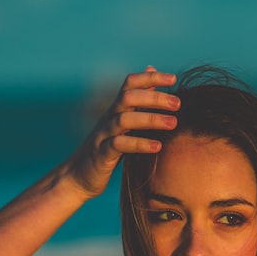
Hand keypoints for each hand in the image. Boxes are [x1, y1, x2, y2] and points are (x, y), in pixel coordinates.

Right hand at [63, 66, 179, 198]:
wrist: (78, 178)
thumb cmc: (106, 151)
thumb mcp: (122, 126)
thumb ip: (137, 105)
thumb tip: (153, 80)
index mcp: (115, 110)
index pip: (130, 84)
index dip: (150, 77)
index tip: (173, 79)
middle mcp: (108, 119)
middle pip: (128, 97)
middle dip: (154, 97)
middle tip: (178, 103)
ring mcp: (103, 136)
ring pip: (124, 119)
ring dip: (151, 119)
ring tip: (173, 123)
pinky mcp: (101, 155)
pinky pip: (119, 145)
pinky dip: (139, 144)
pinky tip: (157, 146)